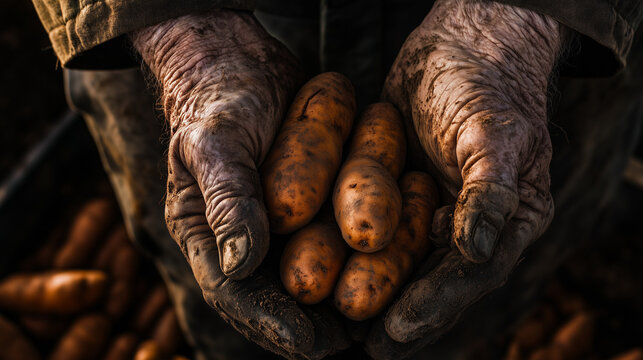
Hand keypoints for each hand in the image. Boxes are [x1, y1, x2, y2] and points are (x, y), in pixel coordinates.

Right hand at [131, 11, 348, 357]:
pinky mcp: (302, 205)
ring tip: (367, 327)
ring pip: (303, 275)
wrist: (238, 62)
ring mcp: (272, 224)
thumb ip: (227, 200)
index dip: (269, 321)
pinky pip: (326, 241)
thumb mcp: (214, 143)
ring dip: (334, 302)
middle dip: (307, 325)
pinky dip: (351, 261)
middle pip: (273, 295)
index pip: (234, 291)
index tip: (308, 342)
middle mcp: (240, 237)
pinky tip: (383, 275)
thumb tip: (241, 265)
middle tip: (345, 345)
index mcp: (204, 232)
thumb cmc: (218, 97)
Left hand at [366, 0, 566, 356]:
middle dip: (401, 314)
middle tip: (365, 348)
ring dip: (375, 293)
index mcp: (508, 218)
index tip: (396, 329)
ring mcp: (435, 209)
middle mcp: (471, 223)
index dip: (435, 303)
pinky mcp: (401, 192)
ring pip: (403, 261)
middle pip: (436, 281)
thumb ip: (492, 192)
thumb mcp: (495, 134)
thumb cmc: (486, 83)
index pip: (471, 274)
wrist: (459, 42)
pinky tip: (332, 274)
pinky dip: (358, 254)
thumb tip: (475, 250)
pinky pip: (380, 230)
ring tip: (342, 327)